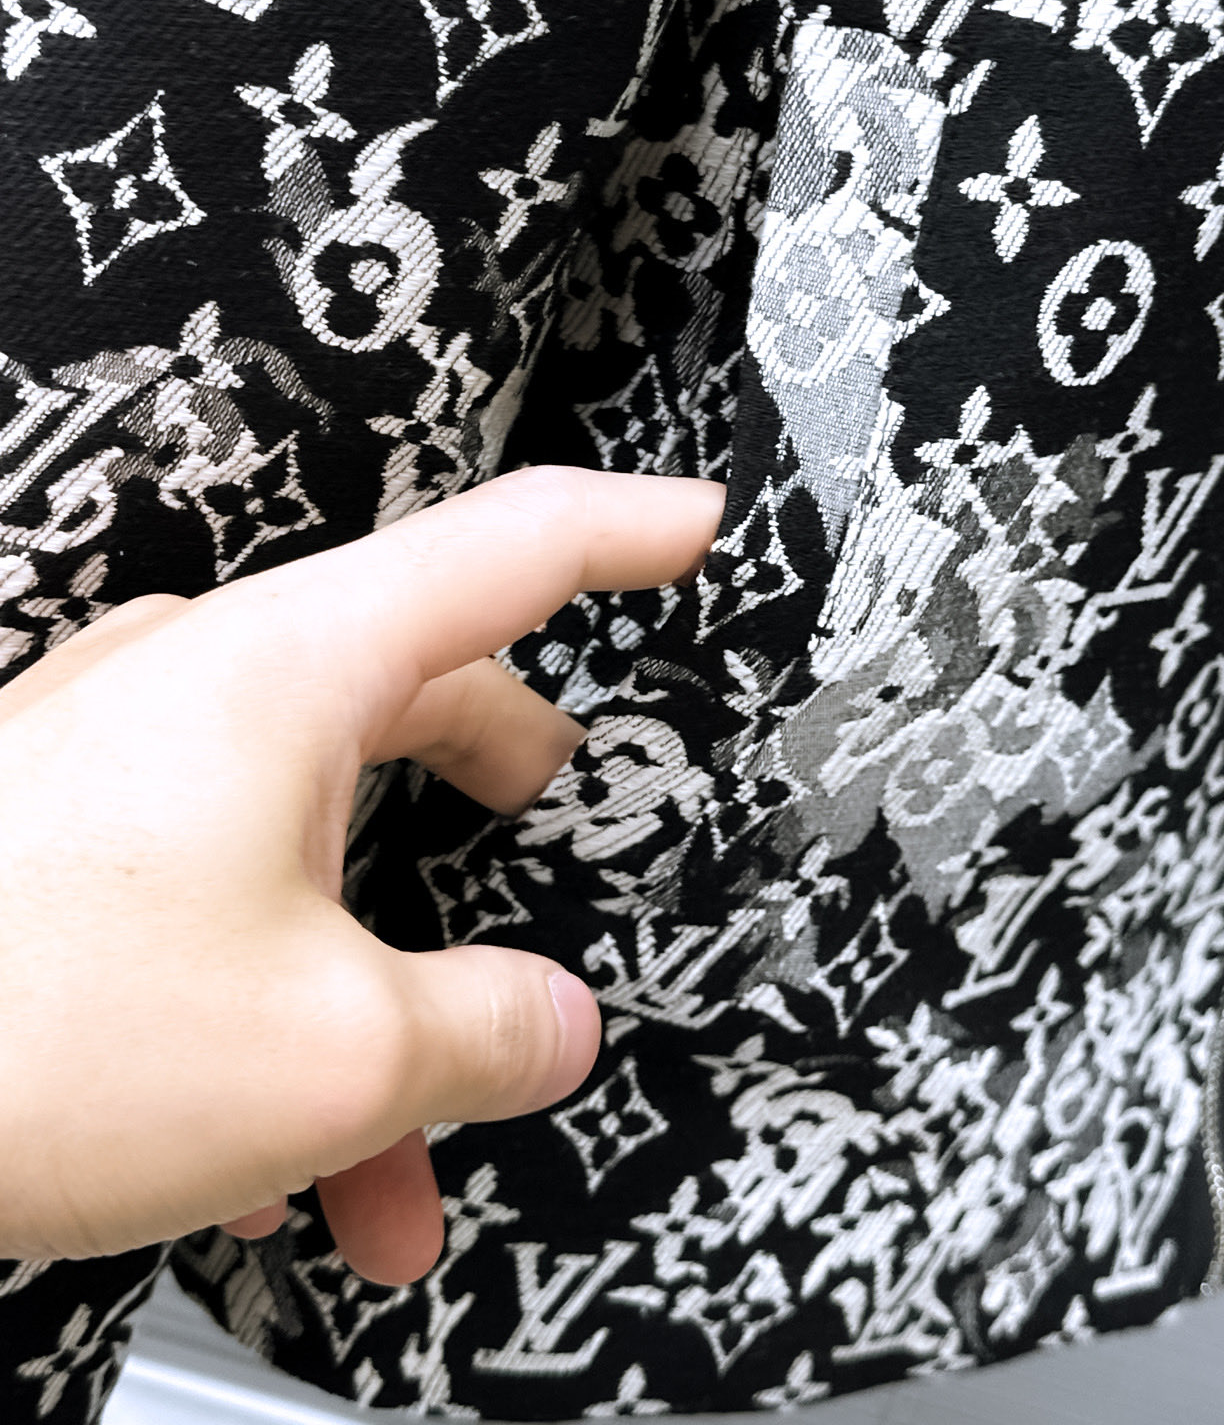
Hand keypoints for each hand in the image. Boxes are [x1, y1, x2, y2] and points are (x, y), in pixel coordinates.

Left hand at [0, 467, 721, 1285]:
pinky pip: (218, 897)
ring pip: (313, 844)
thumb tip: (545, 1026)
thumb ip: (485, 1030)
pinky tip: (279, 1160)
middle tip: (551, 856)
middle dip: (495, 827)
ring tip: (393, 1165)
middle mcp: (206, 685)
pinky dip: (279, 1011)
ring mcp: (124, 754)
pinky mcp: (64, 837)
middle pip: (417, 706)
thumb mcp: (333, 1052)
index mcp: (293, 670)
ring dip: (376, 996)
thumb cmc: (27, 1021)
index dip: (623, 531)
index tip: (693, 522)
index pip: (505, 548)